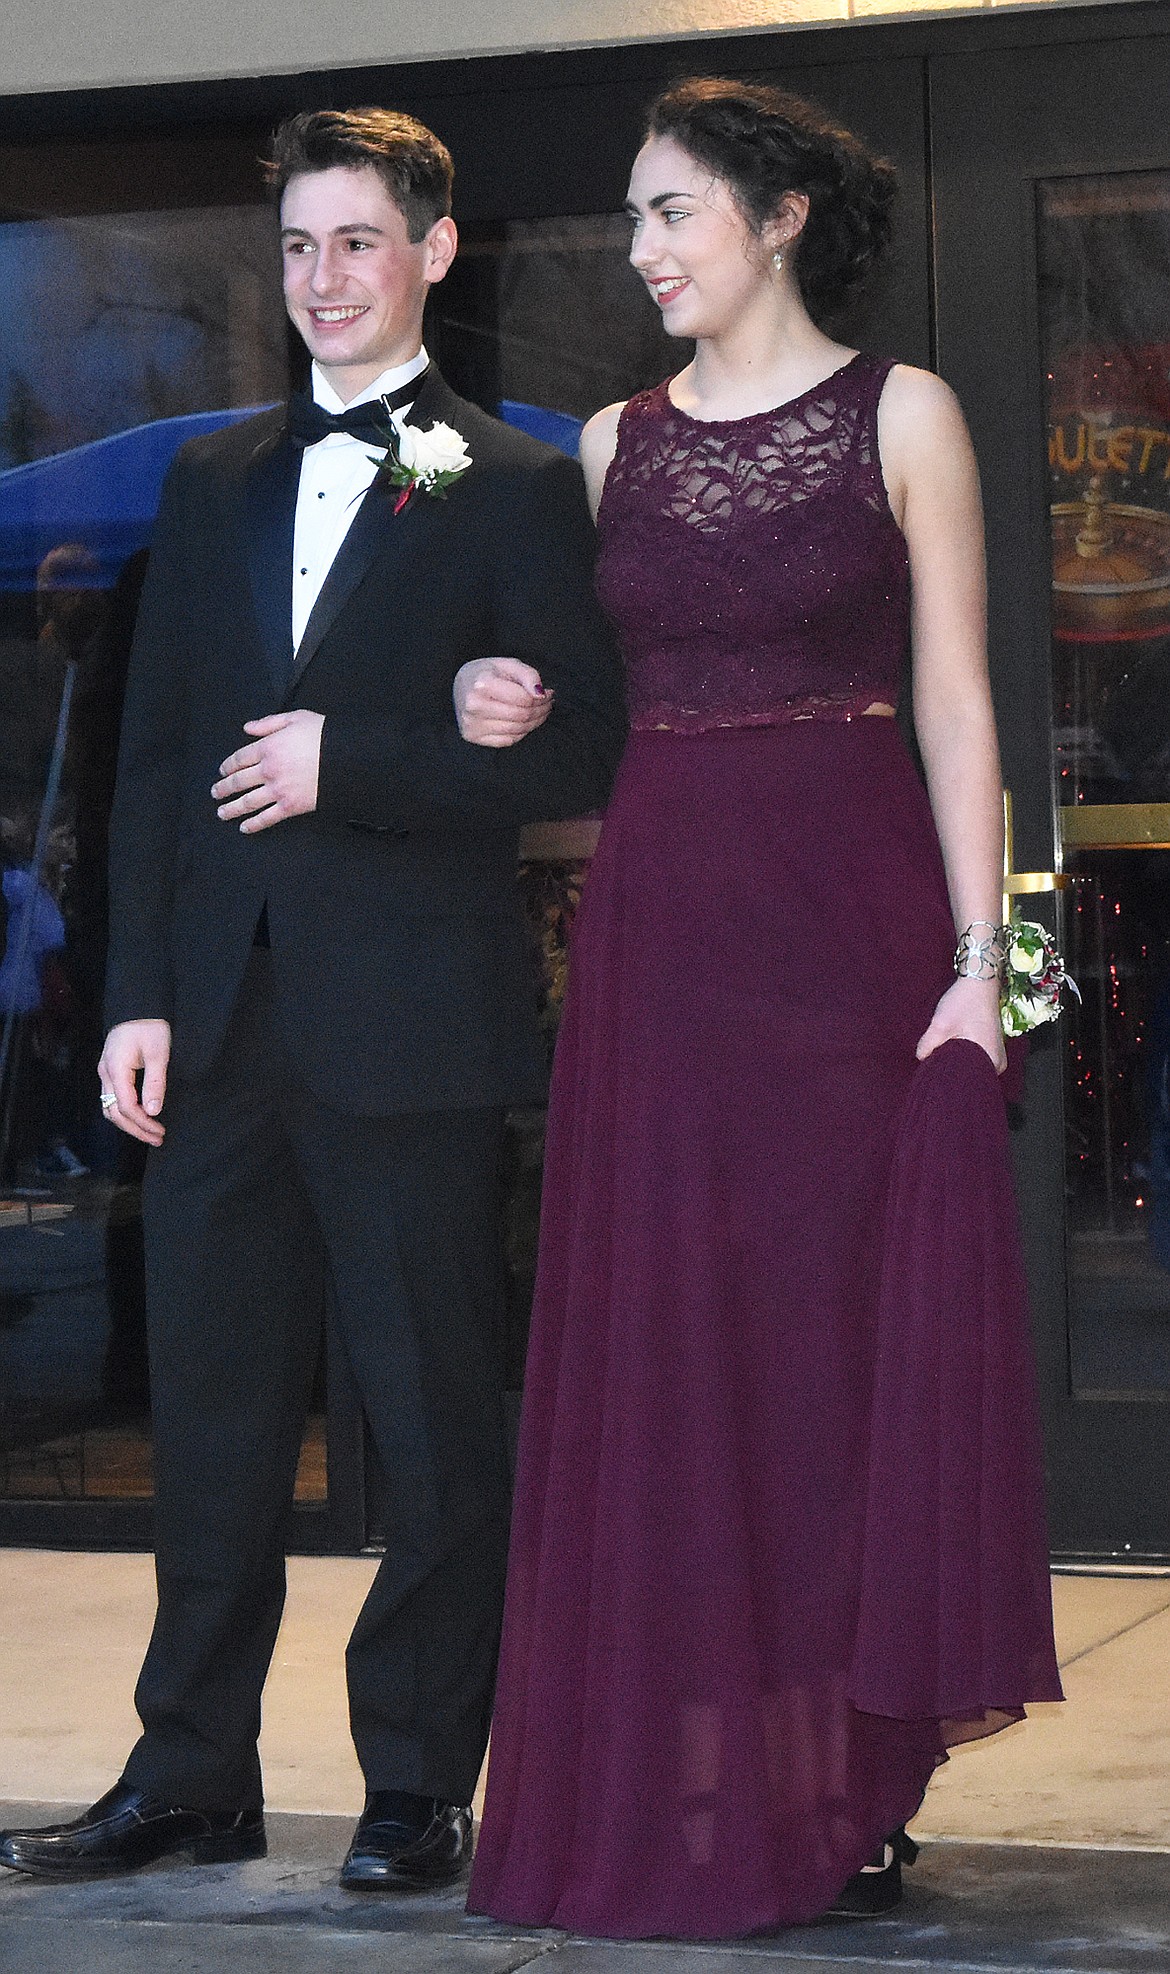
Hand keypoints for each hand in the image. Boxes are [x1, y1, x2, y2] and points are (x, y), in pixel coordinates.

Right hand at [98, 1019, 171, 1145]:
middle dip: (135, 1128)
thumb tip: (154, 1111)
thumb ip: (155, 1083)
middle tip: (156, 1138)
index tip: (159, 1131)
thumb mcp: (158, 1053)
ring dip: (129, 1123)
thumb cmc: (150, 1026)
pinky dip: (125, 1112)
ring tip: (149, 1132)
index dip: (143, 1123)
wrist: (139, 1006)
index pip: (126, 1107)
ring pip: (110, 1107)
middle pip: (114, 1112)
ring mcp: (105, 1071)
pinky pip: (113, 1098)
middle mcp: (106, 1073)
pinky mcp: (110, 1070)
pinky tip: (141, 1116)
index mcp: (115, 1069)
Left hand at [212, 711, 324, 831]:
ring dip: (231, 809)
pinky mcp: (290, 806)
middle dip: (224, 788)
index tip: (222, 771)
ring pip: (247, 802)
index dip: (228, 765)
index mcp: (268, 747)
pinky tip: (244, 827)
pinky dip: (254, 824)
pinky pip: (267, 818)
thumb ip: (268, 723)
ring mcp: (278, 790)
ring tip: (222, 813)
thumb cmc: (323, 735)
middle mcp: (268, 770)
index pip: (239, 758)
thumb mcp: (295, 718)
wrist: (345, 759)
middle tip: (215, 793)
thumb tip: (247, 728)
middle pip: (239, 781)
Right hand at [453, 657, 552, 747]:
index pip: (523, 699)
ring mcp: (472, 724)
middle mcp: (474, 706)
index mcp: (482, 684)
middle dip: (541, 710)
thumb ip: (528, 675)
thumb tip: (540, 693)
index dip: (541, 698)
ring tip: (540, 712)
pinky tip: (524, 722)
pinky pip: (508, 740)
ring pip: (517, 730)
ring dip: (535, 722)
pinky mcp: (472, 736)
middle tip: (548, 704)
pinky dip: (521, 732)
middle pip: (522, 716)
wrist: (461, 684)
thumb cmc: (486, 673)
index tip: (548, 693)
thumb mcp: (508, 664)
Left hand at [916, 975, 1005, 1074]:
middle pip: (968, 1075)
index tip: (934, 1072)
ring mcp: (997, 1055)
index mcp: (992, 1062)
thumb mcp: (941, 1024)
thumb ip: (927, 1045)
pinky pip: (974, 1059)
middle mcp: (998, 1064)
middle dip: (951, 1070)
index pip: (966, 1081)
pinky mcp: (991, 1047)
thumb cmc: (964, 1002)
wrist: (980, 980)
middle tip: (933, 1062)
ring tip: (940, 1055)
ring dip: (956, 1061)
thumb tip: (921, 1059)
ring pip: (970, 1066)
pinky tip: (949, 1048)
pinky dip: (961, 1055)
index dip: (948, 1079)